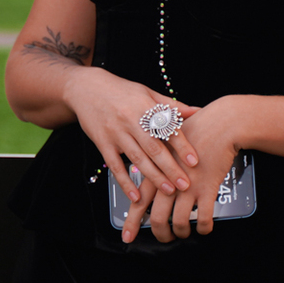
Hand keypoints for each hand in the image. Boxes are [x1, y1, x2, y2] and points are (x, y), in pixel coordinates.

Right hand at [60, 67, 202, 243]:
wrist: (85, 88)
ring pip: (137, 159)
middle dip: (171, 168)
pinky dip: (125, 181)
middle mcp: (130, 120)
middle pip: (154, 148)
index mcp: (145, 107)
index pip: (167, 128)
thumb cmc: (120, 91)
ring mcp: (115, 133)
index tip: (194, 161)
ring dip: (154, 177)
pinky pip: (115, 165)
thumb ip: (171, 105)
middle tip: (185, 184)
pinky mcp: (102, 143)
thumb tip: (198, 112)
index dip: (182, 146)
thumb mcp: (147, 93)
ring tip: (169, 191)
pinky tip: (135, 195)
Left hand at [144, 98, 243, 242]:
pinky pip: (204, 217)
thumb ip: (155, 161)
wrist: (219, 125)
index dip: (131, 222)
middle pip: (157, 217)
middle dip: (160, 233)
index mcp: (155, 171)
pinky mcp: (207, 188)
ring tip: (183, 234)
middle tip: (164, 238)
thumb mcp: (165, 143)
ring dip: (181, 233)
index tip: (127, 237)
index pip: (138, 201)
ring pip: (179, 222)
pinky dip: (204, 227)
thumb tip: (150, 179)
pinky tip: (204, 228)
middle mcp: (169, 181)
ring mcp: (188, 186)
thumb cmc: (193, 131)